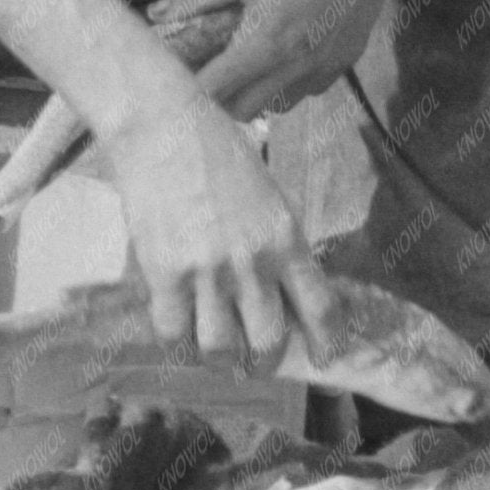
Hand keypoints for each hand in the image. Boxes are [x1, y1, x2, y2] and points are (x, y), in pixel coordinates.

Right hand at [100, 66, 337, 364]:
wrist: (161, 124)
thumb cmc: (216, 150)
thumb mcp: (267, 195)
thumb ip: (277, 244)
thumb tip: (282, 291)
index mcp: (287, 239)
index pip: (321, 308)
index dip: (327, 344)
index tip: (325, 360)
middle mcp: (253, 262)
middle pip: (269, 341)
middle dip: (266, 363)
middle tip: (256, 364)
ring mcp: (208, 271)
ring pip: (220, 347)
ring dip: (221, 360)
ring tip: (215, 357)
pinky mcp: (164, 274)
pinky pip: (174, 333)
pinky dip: (177, 342)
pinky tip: (178, 334)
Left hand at [198, 0, 403, 118]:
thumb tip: (157, 14)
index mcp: (266, 43)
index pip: (216, 91)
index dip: (192, 89)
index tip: (182, 76)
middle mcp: (296, 67)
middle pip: (243, 110)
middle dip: (220, 96)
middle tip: (212, 67)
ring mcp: (324, 70)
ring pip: (277, 106)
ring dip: (256, 93)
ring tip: (250, 60)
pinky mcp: (344, 65)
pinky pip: (306, 92)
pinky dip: (288, 83)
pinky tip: (287, 51)